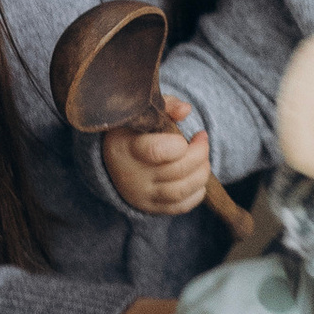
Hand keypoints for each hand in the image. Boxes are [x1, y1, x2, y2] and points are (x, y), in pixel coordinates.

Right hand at [103, 90, 212, 217]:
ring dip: (202, 174)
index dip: (180, 145)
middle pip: (177, 170)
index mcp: (127, 148)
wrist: (110, 161)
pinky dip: (197, 193)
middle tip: (202, 141)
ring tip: (203, 159)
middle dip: (200, 154)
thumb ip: (166, 105)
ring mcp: (142, 194)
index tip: (189, 135)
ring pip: (180, 191)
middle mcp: (133, 175)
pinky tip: (197, 177)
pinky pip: (180, 207)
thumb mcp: (143, 113)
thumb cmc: (132, 131)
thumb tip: (186, 110)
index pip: (157, 151)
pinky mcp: (151, 207)